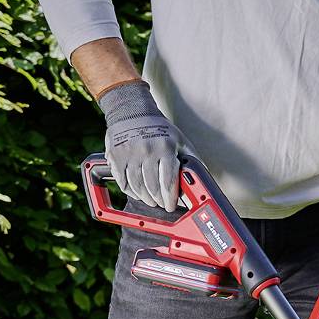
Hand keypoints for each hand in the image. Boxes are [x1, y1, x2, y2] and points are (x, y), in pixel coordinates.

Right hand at [100, 79, 183, 211]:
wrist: (132, 111)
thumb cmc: (159, 128)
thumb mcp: (180, 140)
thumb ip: (191, 158)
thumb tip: (202, 177)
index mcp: (165, 148)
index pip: (168, 182)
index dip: (170, 199)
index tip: (171, 206)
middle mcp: (147, 151)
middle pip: (152, 187)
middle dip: (158, 200)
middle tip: (161, 204)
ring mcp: (129, 154)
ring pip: (137, 187)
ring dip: (144, 198)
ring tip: (150, 200)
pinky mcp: (115, 156)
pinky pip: (122, 181)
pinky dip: (129, 191)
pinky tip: (136, 192)